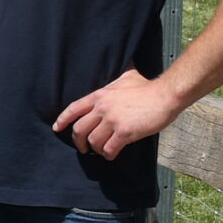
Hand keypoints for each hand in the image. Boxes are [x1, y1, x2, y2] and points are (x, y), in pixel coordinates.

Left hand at [53, 68, 181, 160]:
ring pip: (93, 141)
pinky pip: (109, 148)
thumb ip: (117, 78)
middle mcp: (102, 108)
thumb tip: (122, 67)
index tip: (57, 128)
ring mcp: (112, 120)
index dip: (63, 120)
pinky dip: (108, 154)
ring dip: (96, 149)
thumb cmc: (148, 87)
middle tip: (83, 149)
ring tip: (102, 151)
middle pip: (79, 129)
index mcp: (99, 96)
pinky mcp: (124, 132)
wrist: (165, 95)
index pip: (73, 109)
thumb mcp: (126, 77)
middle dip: (78, 142)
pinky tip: (112, 155)